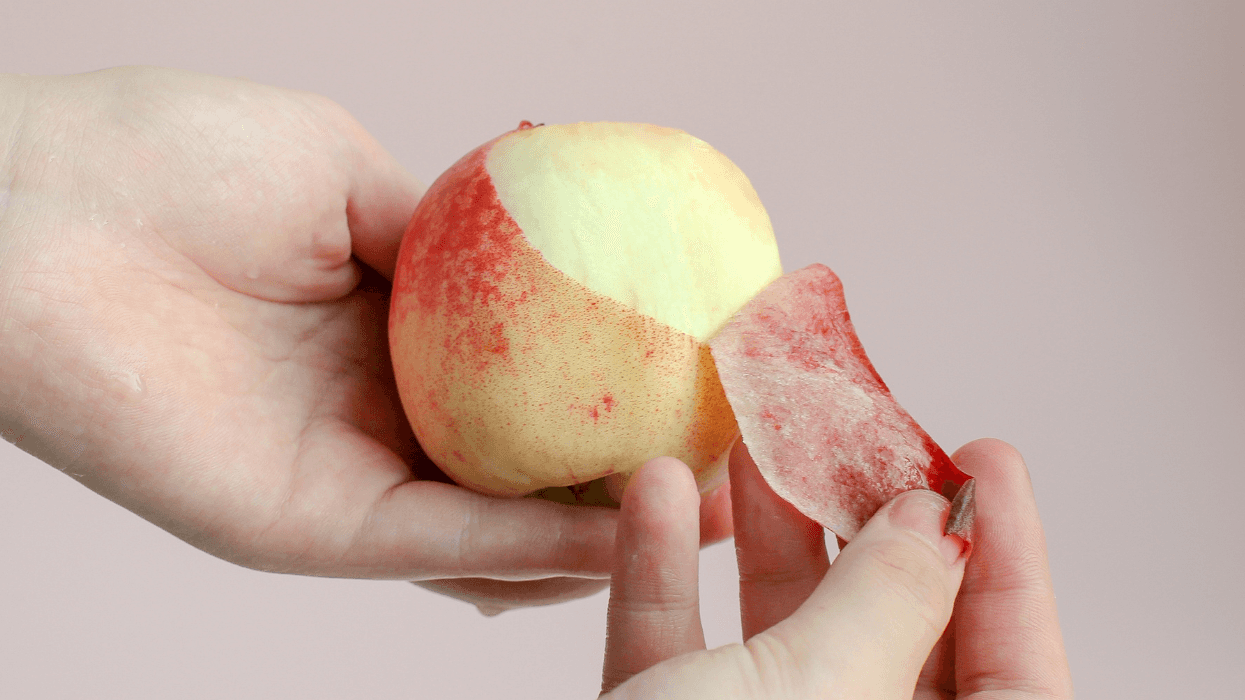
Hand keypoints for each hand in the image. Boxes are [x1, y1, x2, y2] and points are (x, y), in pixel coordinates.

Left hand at [0, 67, 732, 609]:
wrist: (30, 212)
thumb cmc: (170, 158)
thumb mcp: (349, 171)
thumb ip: (447, 228)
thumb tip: (542, 249)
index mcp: (384, 325)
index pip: (522, 373)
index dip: (612, 379)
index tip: (700, 369)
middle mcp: (374, 410)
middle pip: (524, 461)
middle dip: (629, 470)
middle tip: (733, 462)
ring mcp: (345, 475)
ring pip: (497, 523)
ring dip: (605, 526)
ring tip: (711, 513)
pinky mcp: (307, 528)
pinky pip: (441, 541)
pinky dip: (533, 543)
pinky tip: (619, 530)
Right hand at [599, 439, 1073, 697]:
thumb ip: (886, 604)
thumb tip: (931, 524)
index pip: (1016, 677)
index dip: (1008, 560)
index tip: (980, 458)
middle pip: (891, 642)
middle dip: (865, 526)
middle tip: (851, 435)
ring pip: (780, 645)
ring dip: (756, 540)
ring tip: (751, 447)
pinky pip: (680, 663)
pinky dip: (662, 582)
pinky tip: (654, 499)